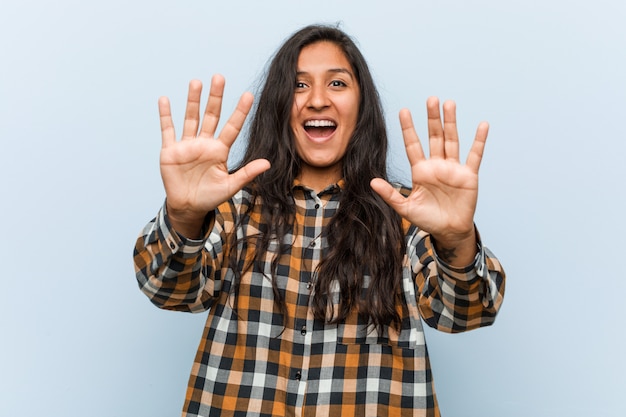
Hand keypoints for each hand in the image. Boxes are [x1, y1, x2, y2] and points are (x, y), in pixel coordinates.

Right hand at [159, 75, 269, 236]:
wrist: (188, 207)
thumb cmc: (210, 197)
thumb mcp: (230, 186)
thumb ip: (247, 173)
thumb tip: (268, 163)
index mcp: (220, 151)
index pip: (232, 127)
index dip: (240, 112)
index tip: (248, 95)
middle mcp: (205, 143)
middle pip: (211, 116)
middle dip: (215, 98)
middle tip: (219, 78)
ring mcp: (187, 145)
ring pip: (191, 118)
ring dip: (192, 101)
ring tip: (196, 82)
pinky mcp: (170, 151)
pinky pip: (168, 130)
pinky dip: (165, 116)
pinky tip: (164, 100)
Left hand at [370, 97, 487, 263]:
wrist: (449, 232)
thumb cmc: (427, 220)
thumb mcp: (406, 208)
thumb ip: (390, 194)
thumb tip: (372, 182)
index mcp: (420, 171)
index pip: (413, 145)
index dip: (408, 128)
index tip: (403, 111)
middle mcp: (436, 165)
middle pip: (434, 136)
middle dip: (432, 118)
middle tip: (430, 99)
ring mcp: (453, 168)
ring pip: (451, 140)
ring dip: (451, 123)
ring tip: (449, 104)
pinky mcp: (468, 175)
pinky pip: (474, 155)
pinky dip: (479, 141)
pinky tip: (482, 125)